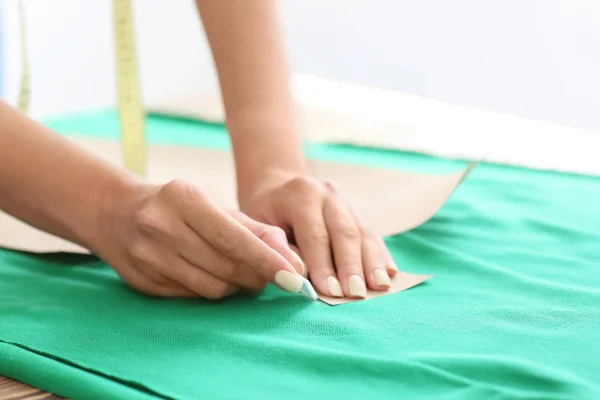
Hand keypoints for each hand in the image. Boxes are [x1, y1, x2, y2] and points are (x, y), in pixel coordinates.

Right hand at [92, 179, 304, 298]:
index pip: (233, 237)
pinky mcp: (143, 282)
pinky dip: (214, 290)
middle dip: (258, 275)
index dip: (267, 260)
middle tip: (276, 275)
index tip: (295, 277)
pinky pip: (193, 296)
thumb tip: (292, 258)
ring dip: (238, 286)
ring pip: (212, 287)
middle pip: (225, 266)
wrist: (116, 213)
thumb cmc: (177, 207)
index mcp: (183, 198)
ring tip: (245, 274)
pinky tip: (215, 277)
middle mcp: (161, 226)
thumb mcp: (214, 205)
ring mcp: (148, 257)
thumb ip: (255, 229)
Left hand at [239, 171, 397, 298]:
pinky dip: (381, 255)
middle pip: (344, 233)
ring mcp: (345, 200)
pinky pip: (371, 234)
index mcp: (301, 194)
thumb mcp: (259, 225)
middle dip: (352, 266)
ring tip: (379, 287)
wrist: (278, 188)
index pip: (315, 234)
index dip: (324, 265)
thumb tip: (302, 274)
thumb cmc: (265, 214)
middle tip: (357, 294)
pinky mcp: (356, 211)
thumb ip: (278, 247)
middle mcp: (328, 193)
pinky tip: (389, 273)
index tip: (330, 291)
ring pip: (363, 233)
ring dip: (372, 262)